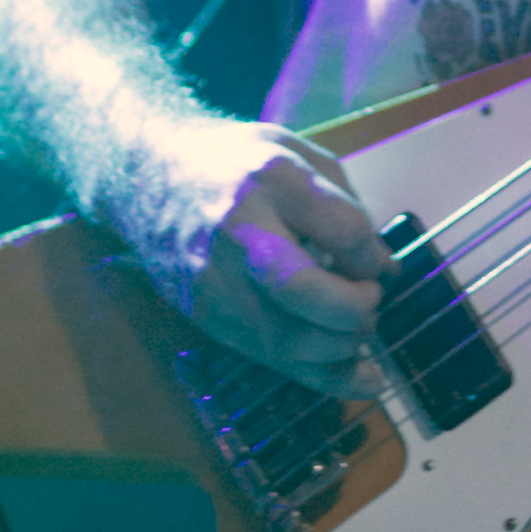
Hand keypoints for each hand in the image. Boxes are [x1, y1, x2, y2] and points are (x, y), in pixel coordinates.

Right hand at [153, 118, 390, 391]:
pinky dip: (317, 374)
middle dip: (352, 310)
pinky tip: (356, 378)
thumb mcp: (298, 153)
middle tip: (371, 303)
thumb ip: (344, 206)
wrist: (149, 177)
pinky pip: (265, 356)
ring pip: (282, 338)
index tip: (379, 265)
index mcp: (272, 179)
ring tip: (361, 336)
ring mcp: (213, 280)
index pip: (341, 230)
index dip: (373, 258)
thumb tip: (381, 268)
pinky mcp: (202, 315)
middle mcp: (238, 231)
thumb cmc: (239, 161)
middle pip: (301, 290)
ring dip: (339, 351)